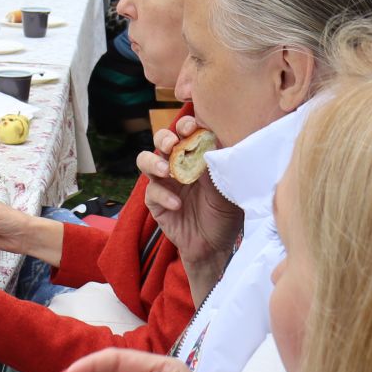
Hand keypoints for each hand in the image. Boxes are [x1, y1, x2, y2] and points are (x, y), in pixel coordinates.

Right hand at [136, 116, 242, 292]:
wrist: (215, 246)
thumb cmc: (225, 213)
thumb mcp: (226, 188)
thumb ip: (215, 167)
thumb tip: (208, 143)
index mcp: (196, 156)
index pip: (186, 133)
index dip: (186, 125)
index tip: (191, 128)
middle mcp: (177, 165)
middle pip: (161, 140)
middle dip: (164, 138)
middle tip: (173, 144)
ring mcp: (164, 182)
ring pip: (146, 160)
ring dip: (154, 162)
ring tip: (167, 171)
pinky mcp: (155, 201)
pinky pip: (152, 191)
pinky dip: (163, 195)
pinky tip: (178, 204)